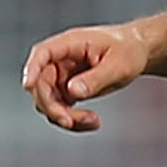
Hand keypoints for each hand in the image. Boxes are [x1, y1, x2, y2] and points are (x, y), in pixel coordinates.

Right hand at [23, 22, 151, 131]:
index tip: (28, 85)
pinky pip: (61, 109)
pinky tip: (93, 123)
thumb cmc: (129, 50)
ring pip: (49, 101)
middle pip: (41, 84)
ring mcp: (63, 75)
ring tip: (93, 121)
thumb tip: (72, 91)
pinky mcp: (68, 90)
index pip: (43, 53)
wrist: (138, 52)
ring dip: (65, 117)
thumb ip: (95, 78)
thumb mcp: (118, 65)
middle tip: (70, 122)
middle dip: (52, 106)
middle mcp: (62, 59)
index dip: (32, 68)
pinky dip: (73, 120)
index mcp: (71, 44)